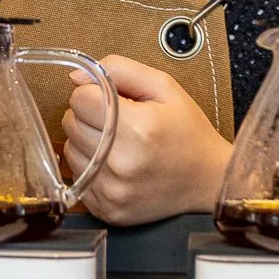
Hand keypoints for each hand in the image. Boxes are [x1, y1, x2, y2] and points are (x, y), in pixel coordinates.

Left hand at [62, 53, 232, 226]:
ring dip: (88, 140)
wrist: (208, 180)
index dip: (97, 93)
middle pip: (71, 123)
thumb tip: (77, 78)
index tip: (116, 100)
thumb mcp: (164, 87)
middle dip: (91, 115)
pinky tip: (116, 163)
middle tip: (120, 122)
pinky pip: (77, 175)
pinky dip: (91, 165)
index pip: (80, 98)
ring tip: (119, 143)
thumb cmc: (188, 132)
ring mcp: (112, 190)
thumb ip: (120, 70)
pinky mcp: (106, 209)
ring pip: (70, 148)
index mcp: (138, 129)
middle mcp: (122, 163)